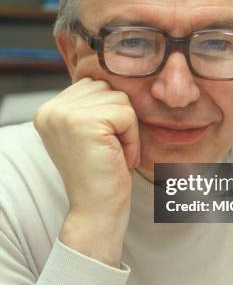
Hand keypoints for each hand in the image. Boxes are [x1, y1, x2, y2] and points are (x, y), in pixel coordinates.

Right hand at [34, 77, 139, 265]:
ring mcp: (65, 114)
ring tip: (113, 154)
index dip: (110, 114)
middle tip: (110, 151)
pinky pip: (127, 114)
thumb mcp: (90, 132)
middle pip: (108, 88)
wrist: (97, 211)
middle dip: (120, 119)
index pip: (95, 85)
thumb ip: (92, 103)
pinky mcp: (85, 122)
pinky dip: (132, 137)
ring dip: (127, 129)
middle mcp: (51, 109)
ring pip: (120, 100)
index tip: (101, 145)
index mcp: (49, 109)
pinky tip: (119, 158)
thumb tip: (117, 74)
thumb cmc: (101, 173)